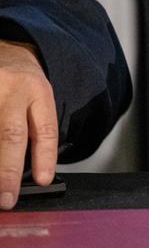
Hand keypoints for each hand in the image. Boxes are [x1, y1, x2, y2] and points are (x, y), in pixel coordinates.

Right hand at [0, 39, 57, 209]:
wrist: (4, 48)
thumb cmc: (20, 81)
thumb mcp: (37, 96)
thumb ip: (34, 126)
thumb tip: (31, 170)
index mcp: (38, 91)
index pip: (45, 128)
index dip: (45, 157)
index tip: (43, 181)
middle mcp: (12, 90)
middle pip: (12, 134)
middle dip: (8, 171)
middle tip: (7, 198)